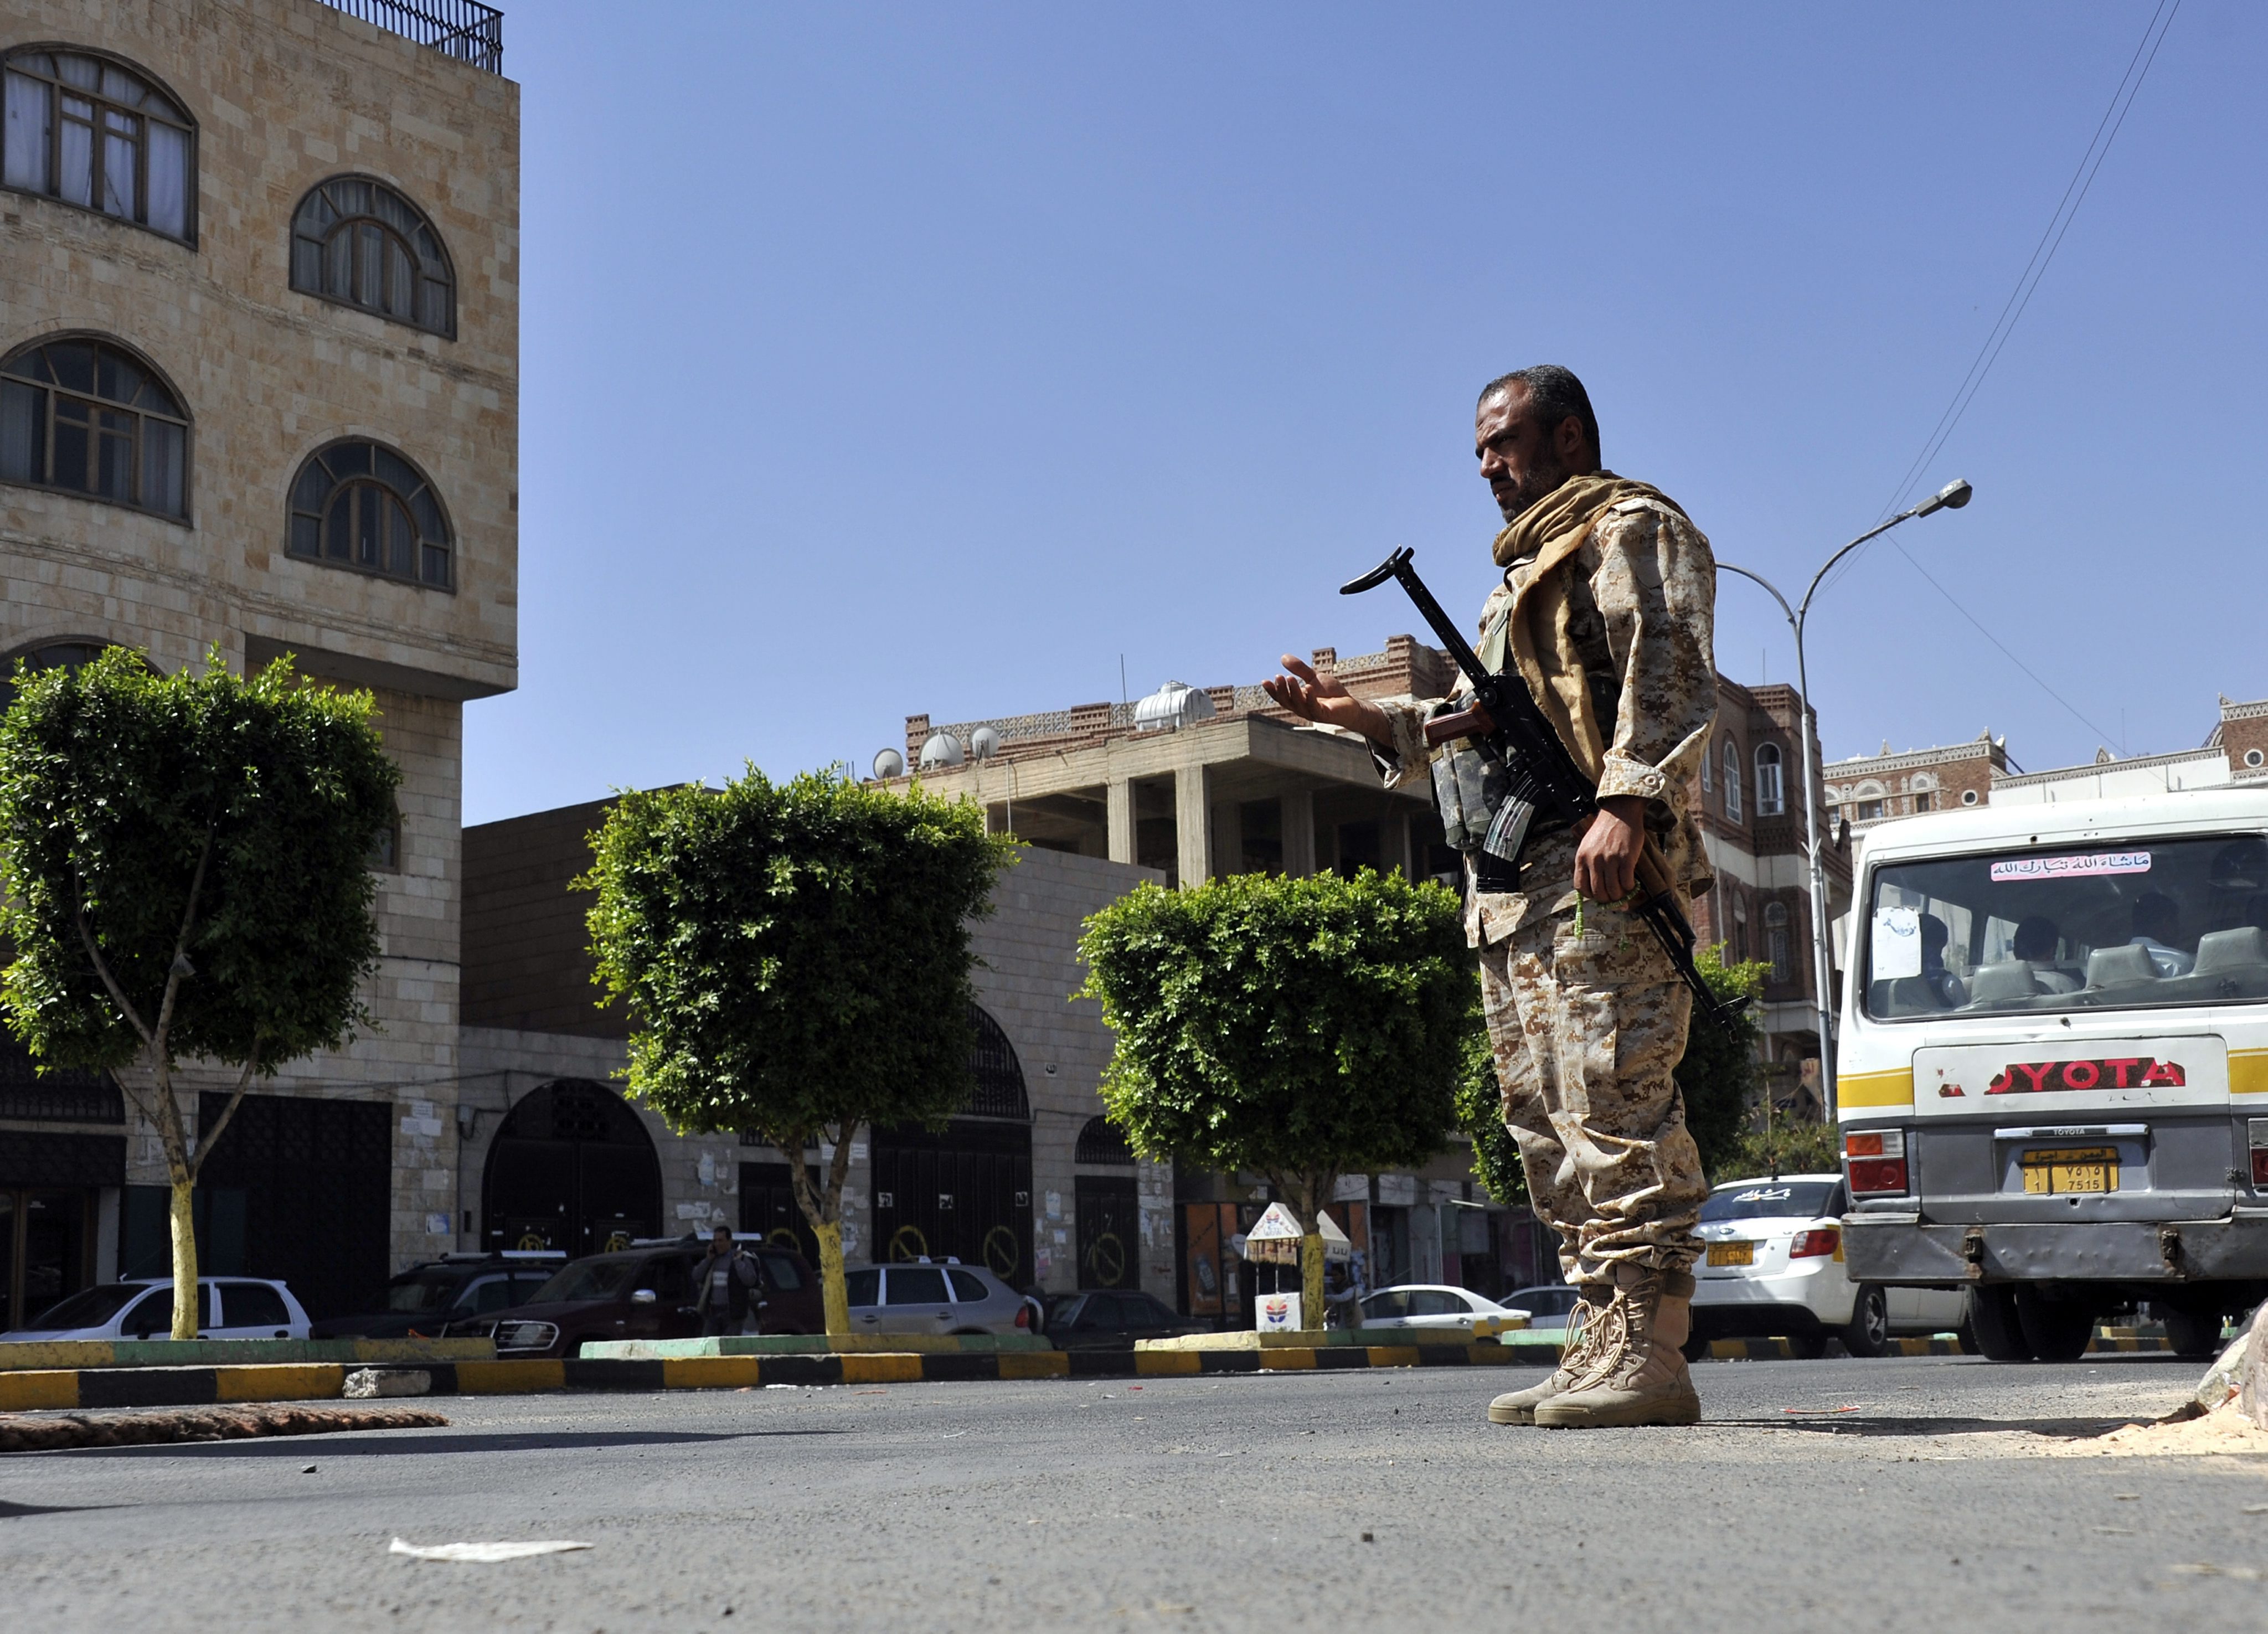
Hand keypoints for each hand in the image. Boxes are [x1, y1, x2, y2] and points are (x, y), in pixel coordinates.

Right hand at [1261, 656, 1394, 748]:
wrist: (1351, 705)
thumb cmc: (1331, 693)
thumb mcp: (1314, 677)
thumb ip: (1300, 669)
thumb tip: (1283, 657)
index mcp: (1297, 701)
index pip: (1281, 697)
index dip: (1273, 690)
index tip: (1265, 680)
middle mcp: (1302, 709)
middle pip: (1287, 701)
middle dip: (1281, 690)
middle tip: (1278, 676)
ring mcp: (1312, 713)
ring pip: (1299, 704)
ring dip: (1293, 691)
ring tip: (1289, 678)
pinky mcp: (1324, 715)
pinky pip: (1315, 707)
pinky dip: (1310, 698)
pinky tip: (1308, 687)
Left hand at [1574, 795, 1648, 902]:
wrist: (1620, 813)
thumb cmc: (1605, 830)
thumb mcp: (1588, 845)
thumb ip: (1589, 864)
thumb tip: (1596, 887)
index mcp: (1581, 858)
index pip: (1581, 887)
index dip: (1590, 896)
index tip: (1598, 897)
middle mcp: (1593, 860)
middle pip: (1598, 892)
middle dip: (1607, 901)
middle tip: (1615, 901)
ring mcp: (1610, 860)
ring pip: (1613, 890)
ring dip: (1620, 897)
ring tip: (1624, 894)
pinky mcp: (1626, 858)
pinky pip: (1626, 882)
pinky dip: (1629, 888)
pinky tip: (1631, 884)